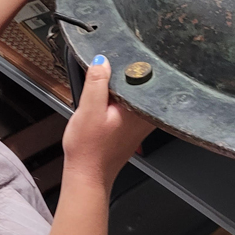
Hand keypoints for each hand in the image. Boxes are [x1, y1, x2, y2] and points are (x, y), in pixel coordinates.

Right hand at [61, 55, 153, 188]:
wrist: (88, 175)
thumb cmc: (88, 148)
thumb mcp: (88, 110)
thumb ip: (97, 83)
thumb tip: (103, 60)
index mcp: (140, 108)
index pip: (140, 75)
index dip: (124, 64)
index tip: (111, 61)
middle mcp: (146, 115)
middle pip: (136, 84)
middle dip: (120, 77)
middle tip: (102, 78)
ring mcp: (142, 122)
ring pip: (131, 94)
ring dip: (117, 90)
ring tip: (102, 92)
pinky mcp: (134, 128)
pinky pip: (129, 105)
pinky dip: (117, 101)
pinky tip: (105, 105)